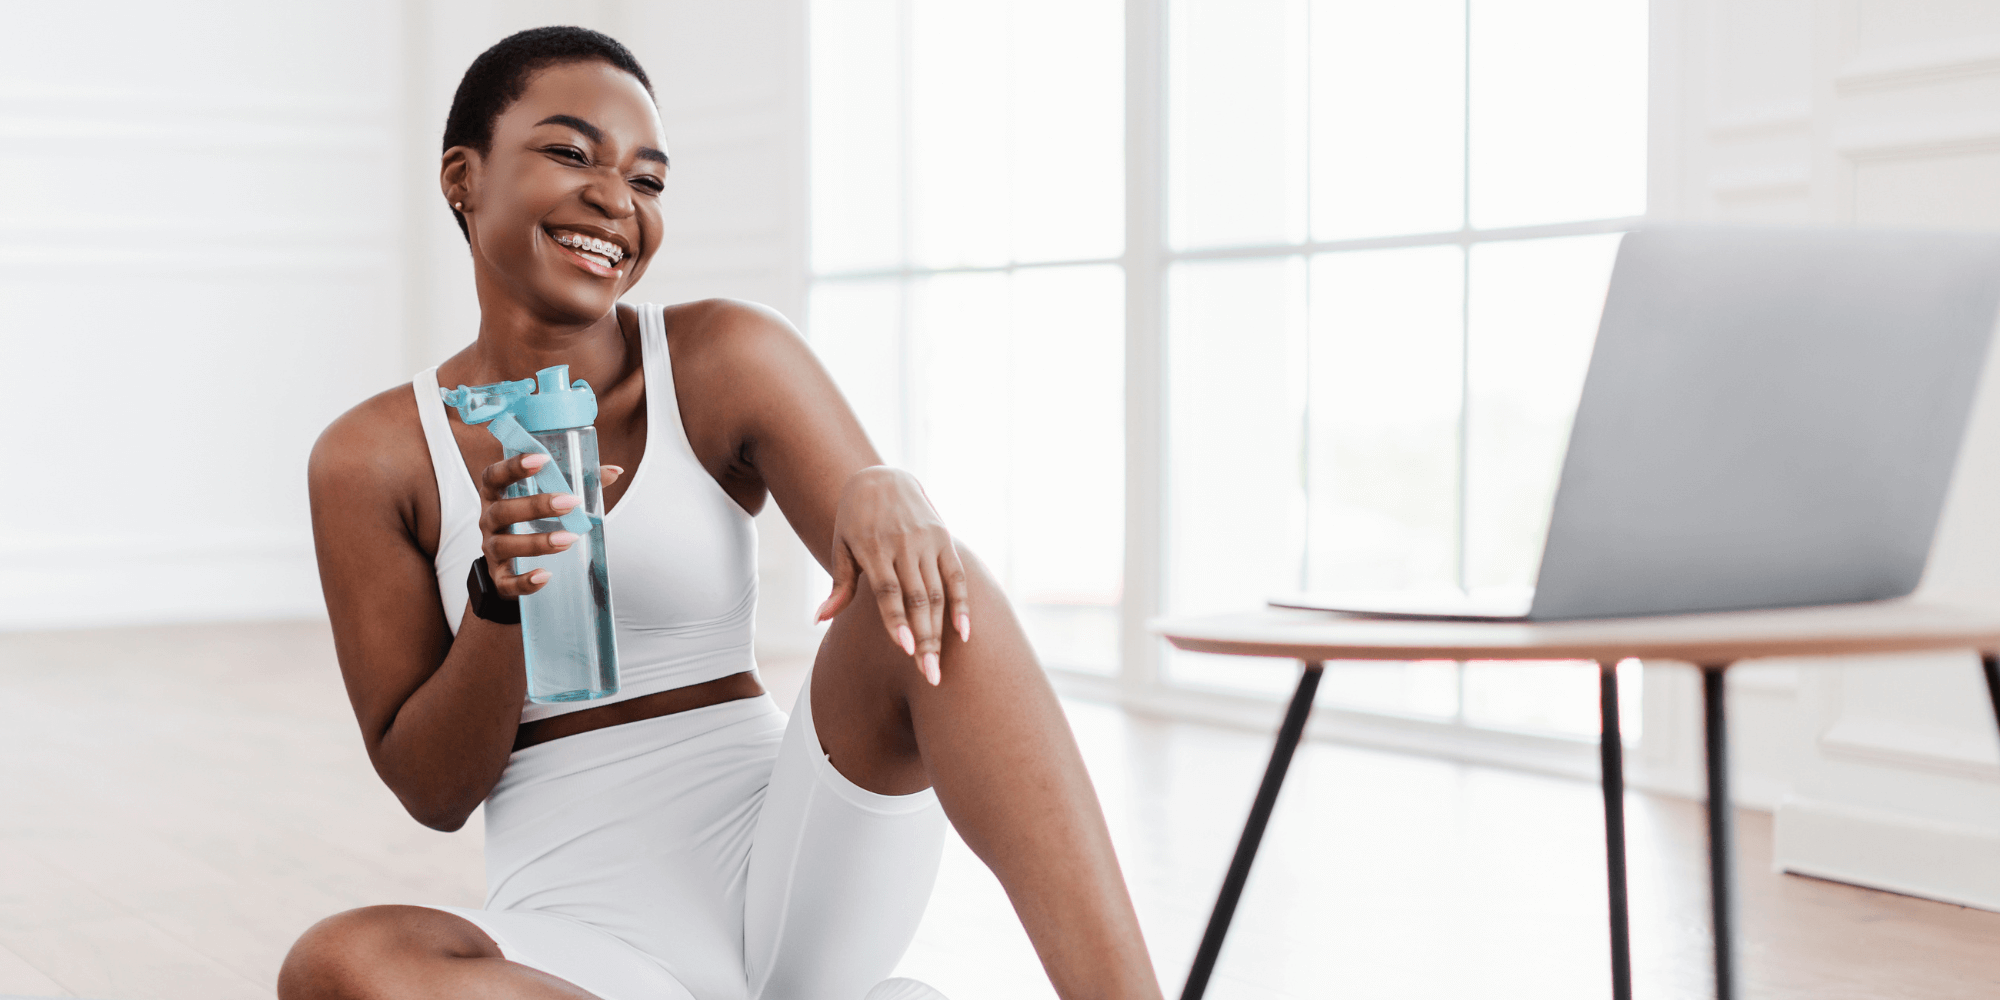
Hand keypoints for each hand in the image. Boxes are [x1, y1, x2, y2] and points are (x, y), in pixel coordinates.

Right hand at [474, 456, 622, 597]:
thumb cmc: (532, 520)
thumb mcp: (550, 497)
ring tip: (570, 539)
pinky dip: (525, 581)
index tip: (541, 458)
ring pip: (505, 545)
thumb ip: (578, 482)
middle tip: (570, 503)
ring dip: (537, 542)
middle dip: (536, 506)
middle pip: (502, 511)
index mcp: (496, 494)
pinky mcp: (498, 577)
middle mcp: (487, 520)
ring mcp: (491, 549)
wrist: (511, 564)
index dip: (513, 466)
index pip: (493, 475)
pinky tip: (546, 576)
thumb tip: (615, 471)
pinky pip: (506, 582)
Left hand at [815, 466, 969, 684]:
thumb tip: (821, 619)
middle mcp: (903, 544)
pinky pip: (956, 576)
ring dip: (940, 632)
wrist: (883, 477)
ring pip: (937, 593)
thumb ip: (839, 585)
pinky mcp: (943, 539)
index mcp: (873, 547)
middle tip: (929, 676)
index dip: (896, 620)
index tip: (904, 649)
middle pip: (916, 599)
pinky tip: (964, 633)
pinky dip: (962, 604)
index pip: (887, 590)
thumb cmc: (855, 520)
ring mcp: (926, 542)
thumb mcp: (841, 546)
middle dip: (923, 640)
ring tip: (938, 665)